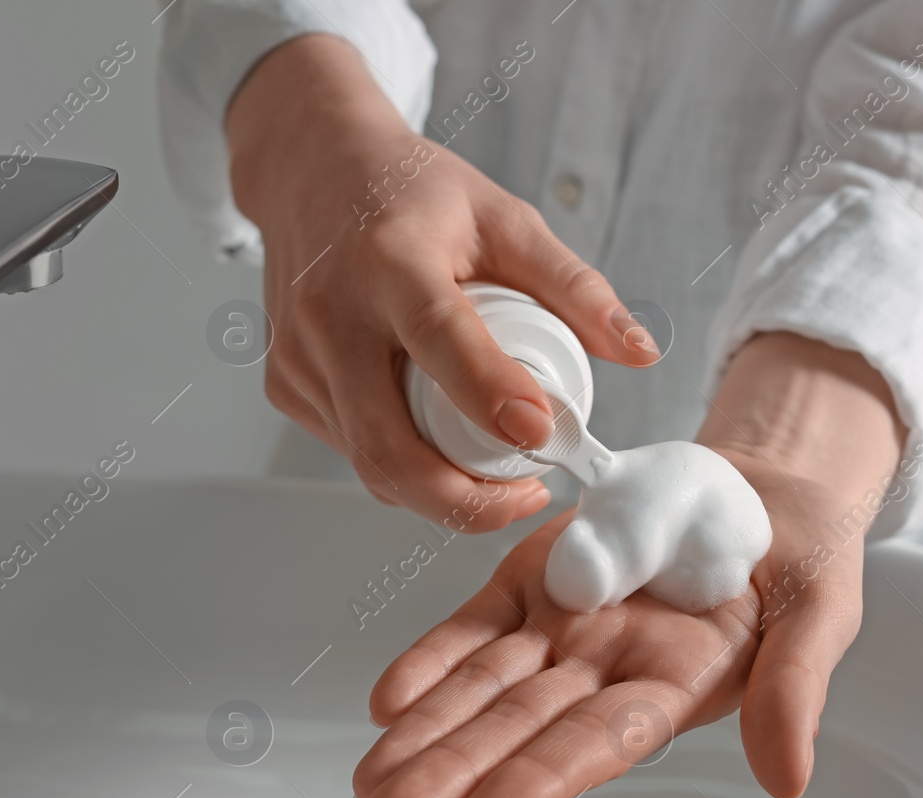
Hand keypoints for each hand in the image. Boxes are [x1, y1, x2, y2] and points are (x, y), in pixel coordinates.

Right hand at [226, 35, 658, 529]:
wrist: (309, 170)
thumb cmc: (411, 194)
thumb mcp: (503, 218)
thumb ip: (575, 287)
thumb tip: (639, 351)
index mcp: (390, 260)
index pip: (439, 338)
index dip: (489, 394)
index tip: (541, 434)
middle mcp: (331, 314)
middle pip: (388, 446)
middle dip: (464, 501)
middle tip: (528, 496)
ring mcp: (298, 358)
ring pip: (370, 464)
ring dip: (440, 491)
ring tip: (497, 469)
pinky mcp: (283, 386)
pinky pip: (351, 451)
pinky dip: (402, 465)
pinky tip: (436, 438)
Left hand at [352, 332, 908, 797]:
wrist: (764, 487)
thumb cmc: (801, 556)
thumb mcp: (820, 612)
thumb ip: (795, 689)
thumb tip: (789, 780)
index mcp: (676, 684)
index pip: (598, 743)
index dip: (540, 781)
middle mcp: (608, 670)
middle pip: (519, 727)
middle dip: (451, 772)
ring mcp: (566, 628)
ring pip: (483, 686)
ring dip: (425, 732)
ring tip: (367, 780)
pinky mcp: (536, 582)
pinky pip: (475, 627)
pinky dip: (432, 660)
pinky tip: (387, 701)